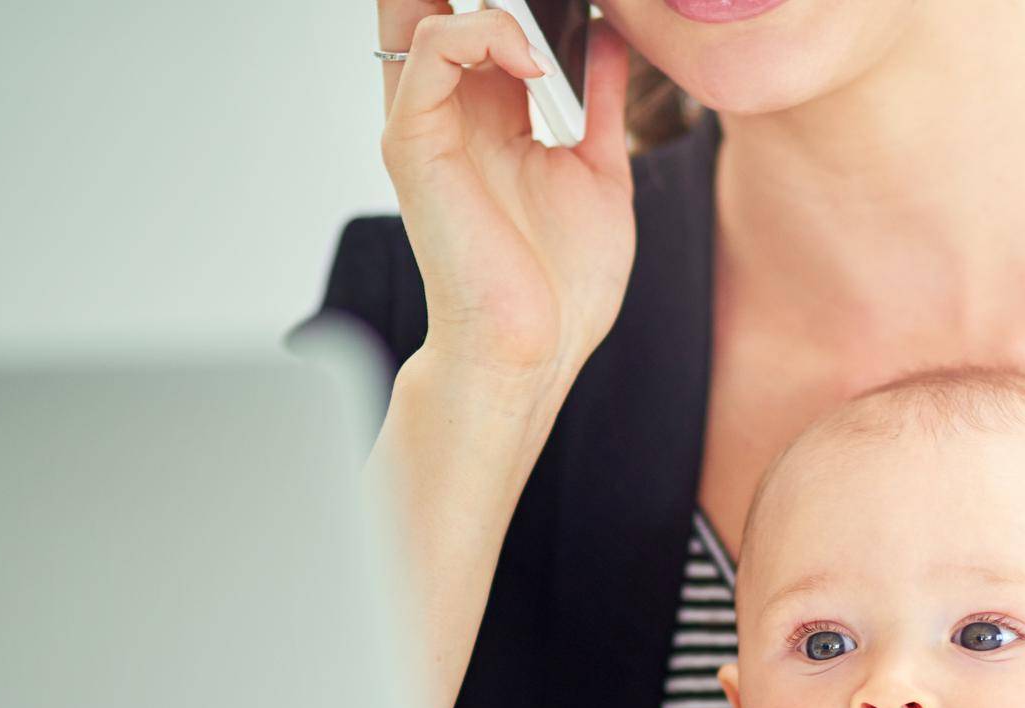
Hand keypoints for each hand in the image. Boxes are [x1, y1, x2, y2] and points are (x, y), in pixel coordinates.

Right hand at [377, 3, 636, 384]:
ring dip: (495, 7)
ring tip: (544, 44)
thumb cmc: (561, 292)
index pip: (479, 15)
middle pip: (433, 4)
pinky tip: (535, 67)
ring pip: (422, 7)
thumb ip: (601, 99)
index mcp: (490, 114)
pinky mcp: (414, 144)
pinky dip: (485, 34)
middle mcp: (451, 112)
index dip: (516, 5)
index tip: (571, 6)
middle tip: (541, 4)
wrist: (531, 355)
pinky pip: (432, 47)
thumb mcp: (600, 174)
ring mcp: (426, 124)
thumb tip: (610, 33)